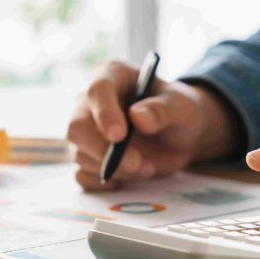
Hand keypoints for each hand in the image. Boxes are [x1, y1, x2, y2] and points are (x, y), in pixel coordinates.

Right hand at [67, 61, 236, 189]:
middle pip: (77, 127)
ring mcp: (86, 132)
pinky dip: (105, 182)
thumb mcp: (182, 106)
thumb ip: (163, 109)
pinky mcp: (88, 157)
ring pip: (80, 154)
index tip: (119, 136)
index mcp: (112, 76)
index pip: (97, 90)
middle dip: (103, 150)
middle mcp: (91, 102)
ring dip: (115, 169)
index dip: (105, 113)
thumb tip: (138, 117)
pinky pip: (82, 175)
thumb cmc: (179, 111)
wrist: (180, 135)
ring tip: (147, 167)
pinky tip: (130, 176)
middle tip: (137, 163)